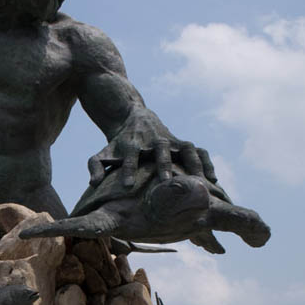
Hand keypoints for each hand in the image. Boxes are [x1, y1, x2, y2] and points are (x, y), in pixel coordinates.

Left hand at [87, 106, 216, 189]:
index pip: (128, 156)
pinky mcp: (182, 142)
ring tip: (201, 184)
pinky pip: (198, 150)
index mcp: (131, 144)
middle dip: (164, 164)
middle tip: (167, 181)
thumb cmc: (117, 144)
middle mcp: (153, 140)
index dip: (127, 170)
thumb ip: (95, 167)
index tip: (126, 187)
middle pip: (160, 149)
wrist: (131, 117)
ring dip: (193, 164)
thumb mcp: (102, 153)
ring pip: (185, 148)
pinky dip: (206, 161)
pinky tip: (212, 179)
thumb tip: (92, 183)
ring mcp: (170, 140)